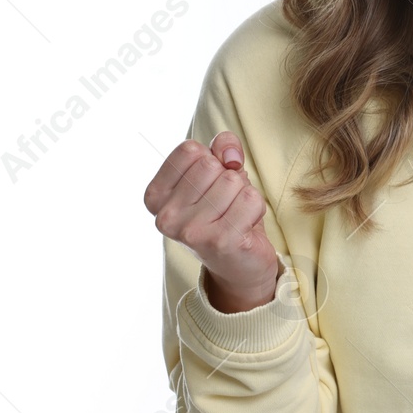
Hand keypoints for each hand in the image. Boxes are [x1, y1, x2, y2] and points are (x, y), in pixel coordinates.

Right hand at [144, 130, 280, 311]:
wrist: (238, 265)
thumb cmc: (224, 212)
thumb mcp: (218, 173)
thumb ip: (221, 147)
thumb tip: (230, 156)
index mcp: (156, 196)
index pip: (189, 150)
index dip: (211, 159)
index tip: (210, 183)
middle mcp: (166, 216)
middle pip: (211, 165)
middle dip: (228, 178)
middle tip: (224, 204)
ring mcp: (191, 231)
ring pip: (233, 181)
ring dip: (242, 195)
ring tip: (234, 216)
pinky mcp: (220, 241)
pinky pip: (251, 199)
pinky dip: (256, 209)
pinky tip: (244, 226)